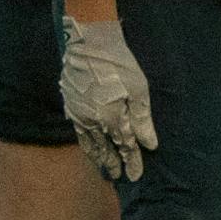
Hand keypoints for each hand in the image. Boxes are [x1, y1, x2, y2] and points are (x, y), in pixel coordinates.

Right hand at [61, 14, 154, 181]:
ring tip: (103, 166)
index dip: (132, 162)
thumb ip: (142, 119)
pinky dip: (85, 141)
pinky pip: (78, 131)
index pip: (125, 147)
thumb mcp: (139, 89)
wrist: (88, 43)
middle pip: (104, 149)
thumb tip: (150, 145)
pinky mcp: (70, 104)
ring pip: (88, 143)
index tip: (135, 176)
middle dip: (112, 163)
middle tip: (117, 176)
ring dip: (97, 156)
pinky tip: (88, 143)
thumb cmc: (119, 63)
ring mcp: (78, 114)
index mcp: (112, 119)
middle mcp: (93, 122)